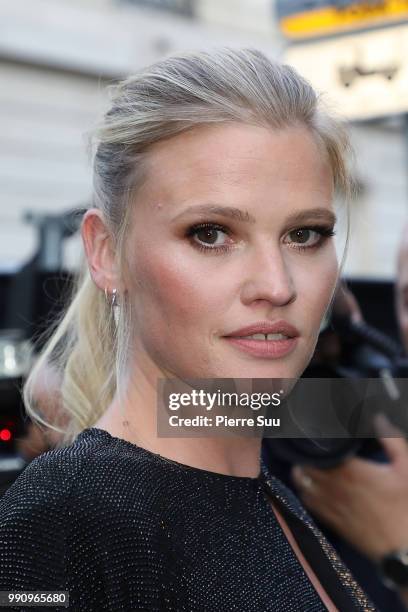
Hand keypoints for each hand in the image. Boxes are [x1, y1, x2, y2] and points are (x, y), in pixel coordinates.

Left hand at [292, 434, 407, 561]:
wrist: (404, 550)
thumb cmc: (406, 508)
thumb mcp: (406, 469)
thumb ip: (392, 440)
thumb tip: (379, 418)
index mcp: (352, 471)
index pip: (321, 451)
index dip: (315, 440)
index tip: (313, 432)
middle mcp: (336, 486)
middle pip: (306, 466)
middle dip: (305, 455)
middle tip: (307, 446)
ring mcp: (331, 505)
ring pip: (303, 484)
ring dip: (301, 472)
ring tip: (304, 463)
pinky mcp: (332, 521)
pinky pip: (308, 503)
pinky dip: (305, 491)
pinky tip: (309, 486)